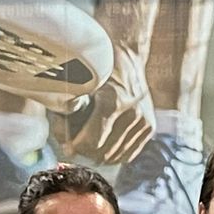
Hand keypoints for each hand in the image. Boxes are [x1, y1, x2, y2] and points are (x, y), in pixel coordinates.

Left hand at [66, 45, 154, 166]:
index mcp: (114, 101)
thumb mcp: (79, 85)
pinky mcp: (149, 127)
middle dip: (86, 152)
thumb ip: (68, 111)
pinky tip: (104, 145)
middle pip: (103, 153)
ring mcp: (143, 121)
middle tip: (75, 146)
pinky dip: (114, 153)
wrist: (126, 56)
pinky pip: (128, 154)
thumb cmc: (98, 69)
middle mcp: (133, 113)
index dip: (75, 147)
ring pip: (116, 157)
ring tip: (89, 144)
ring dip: (100, 154)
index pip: (92, 142)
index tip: (67, 146)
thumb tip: (64, 141)